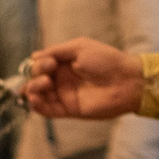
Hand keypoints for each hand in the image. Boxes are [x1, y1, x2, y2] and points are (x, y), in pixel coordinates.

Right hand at [25, 39, 143, 119]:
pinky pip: (46, 111)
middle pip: (35, 79)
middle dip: (35, 75)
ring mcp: (64, 95)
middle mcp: (61, 79)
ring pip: (37, 95)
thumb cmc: (106, 60)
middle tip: (48, 73)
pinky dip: (36, 106)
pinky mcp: (68, 110)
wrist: (125, 81)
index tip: (50, 62)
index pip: (40, 65)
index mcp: (64, 63)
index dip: (38, 64)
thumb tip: (33, 57)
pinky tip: (35, 98)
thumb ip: (55, 51)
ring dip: (33, 89)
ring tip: (45, 84)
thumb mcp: (79, 47)